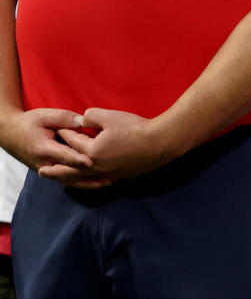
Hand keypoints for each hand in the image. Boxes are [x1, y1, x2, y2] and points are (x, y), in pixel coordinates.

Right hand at [0, 108, 102, 185]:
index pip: (64, 156)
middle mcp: (46, 164)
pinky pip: (67, 180)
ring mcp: (47, 170)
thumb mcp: (45, 115)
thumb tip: (83, 121)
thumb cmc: (30, 123)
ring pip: (69, 180)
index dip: (78, 160)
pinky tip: (99, 182)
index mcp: (44, 149)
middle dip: (89, 176)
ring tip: (110, 181)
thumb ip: (64, 119)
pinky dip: (82, 182)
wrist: (11, 134)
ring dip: (88, 182)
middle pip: (69, 173)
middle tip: (110, 177)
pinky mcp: (50, 172)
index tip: (92, 162)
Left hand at [56, 108, 179, 182]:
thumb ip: (91, 116)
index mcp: (92, 151)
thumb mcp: (111, 116)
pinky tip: (89, 182)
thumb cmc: (135, 128)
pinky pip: (99, 181)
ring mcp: (109, 173)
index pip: (73, 143)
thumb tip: (83, 120)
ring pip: (84, 179)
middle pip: (71, 169)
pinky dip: (89, 183)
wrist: (160, 142)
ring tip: (60, 181)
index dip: (65, 134)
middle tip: (41, 171)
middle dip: (56, 169)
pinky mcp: (121, 175)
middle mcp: (97, 166)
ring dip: (69, 180)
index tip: (57, 130)